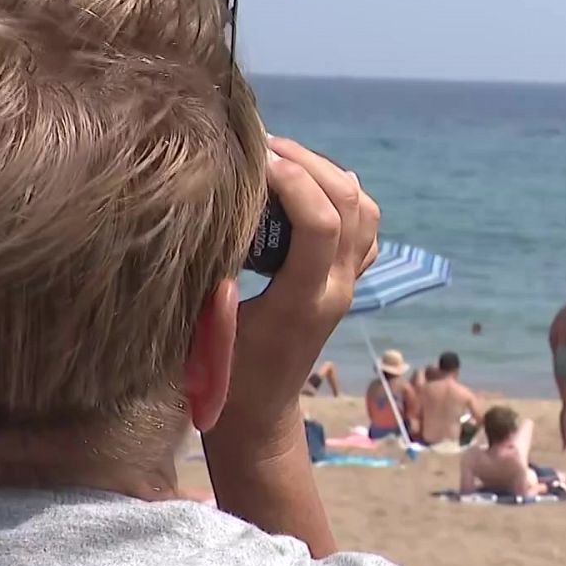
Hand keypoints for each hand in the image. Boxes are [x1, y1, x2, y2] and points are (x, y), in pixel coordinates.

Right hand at [212, 137, 379, 458]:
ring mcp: (349, 285)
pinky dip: (339, 195)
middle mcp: (337, 288)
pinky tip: (301, 189)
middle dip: (310, 164)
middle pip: (352, 204)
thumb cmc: (224, 378)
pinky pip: (363, 225)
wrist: (260, 416)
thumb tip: (199, 209)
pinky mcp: (347, 282)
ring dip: (328, 174)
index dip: (292, 181)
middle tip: (263, 148)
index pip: (321, 224)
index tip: (252, 161)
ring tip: (281, 161)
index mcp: (305, 302)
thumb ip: (211, 272)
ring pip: (366, 210)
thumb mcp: (206, 328)